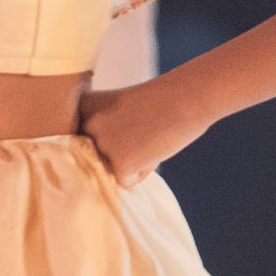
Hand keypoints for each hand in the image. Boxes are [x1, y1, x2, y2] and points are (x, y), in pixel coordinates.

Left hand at [79, 79, 211, 187]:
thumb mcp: (121, 106)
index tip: (132, 113)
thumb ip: (102, 130)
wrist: (191, 95)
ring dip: (133, 159)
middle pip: (97, 155)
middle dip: (122, 148)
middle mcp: (87, 125)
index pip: (86, 137)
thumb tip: (99, 169)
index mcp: (84, 105)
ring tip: (152, 136)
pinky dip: (143, 171)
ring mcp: (103, 144)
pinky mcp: (120, 162)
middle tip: (145, 126)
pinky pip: (126, 181)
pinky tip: (156, 148)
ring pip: (111, 168)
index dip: (114, 130)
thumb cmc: (163, 99)